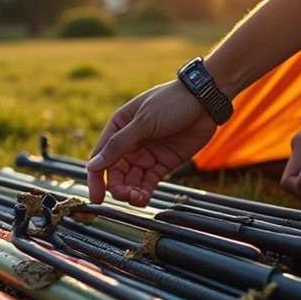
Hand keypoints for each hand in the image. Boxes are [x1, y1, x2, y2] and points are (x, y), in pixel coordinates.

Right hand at [86, 81, 215, 206]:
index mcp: (119, 127)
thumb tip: (94, 165)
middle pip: (116, 172)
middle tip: (126, 196)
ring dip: (132, 192)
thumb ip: (118, 144)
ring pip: (132, 180)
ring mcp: (146, 153)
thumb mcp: (143, 121)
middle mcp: (130, 143)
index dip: (96, 179)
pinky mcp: (162, 162)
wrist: (205, 100)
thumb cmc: (172, 101)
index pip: (100, 157)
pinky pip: (149, 181)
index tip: (97, 197)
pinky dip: (145, 191)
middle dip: (118, 187)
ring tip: (138, 199)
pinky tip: (144, 198)